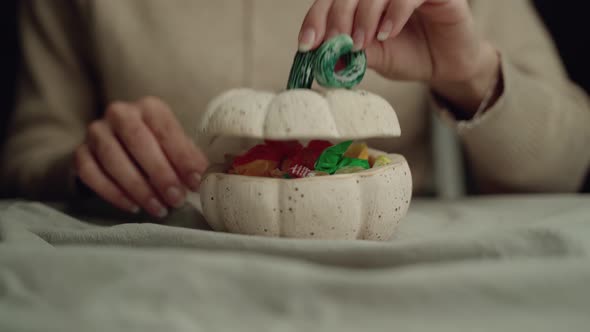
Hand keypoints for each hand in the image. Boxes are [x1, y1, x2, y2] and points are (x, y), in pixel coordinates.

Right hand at [75, 97, 208, 217]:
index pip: (166, 130)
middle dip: (159, 173)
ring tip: (158, 208)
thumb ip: (188, 157)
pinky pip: (91, 174)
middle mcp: (120, 113)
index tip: (195, 182)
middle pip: (137, 141)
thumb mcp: (176, 146)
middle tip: (176, 199)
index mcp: (150, 107)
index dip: (182, 157)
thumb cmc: (157, 147)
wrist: (119, 146)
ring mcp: (96, 132)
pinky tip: (133, 206)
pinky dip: (112, 193)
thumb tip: (203, 175)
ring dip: (138, 188)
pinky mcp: (80, 152)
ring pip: (112, 158)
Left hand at [299, 0, 501, 113]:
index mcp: (362, 1)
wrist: (447, 65)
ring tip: (363, 42)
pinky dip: (394, 12)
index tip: (307, 43)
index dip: (315, 18)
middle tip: (335, 43)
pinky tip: (387, 33)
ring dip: (364, 15)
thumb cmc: (409, 56)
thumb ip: (352, 53)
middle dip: (337, 17)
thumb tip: (322, 58)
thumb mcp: (374, 58)